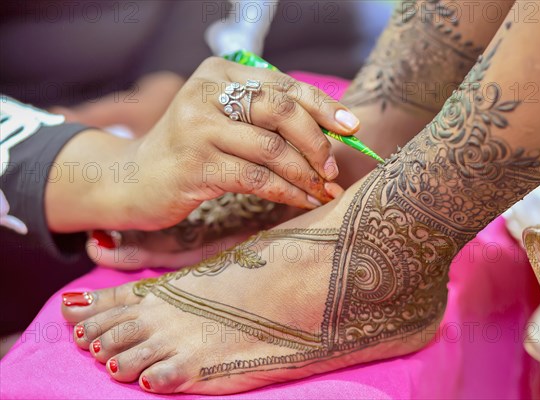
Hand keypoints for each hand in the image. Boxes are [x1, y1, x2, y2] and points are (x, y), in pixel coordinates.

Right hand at [46, 58, 356, 231]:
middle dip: (317, 141)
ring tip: (323, 189)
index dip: (323, 105)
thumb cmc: (190, 150)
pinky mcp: (195, 165)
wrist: (132, 179)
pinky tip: (302, 201)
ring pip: (272, 148)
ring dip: (305, 173)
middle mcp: (207, 93)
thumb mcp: (223, 120)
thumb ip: (264, 116)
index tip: (352, 127)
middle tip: (333, 168)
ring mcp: (198, 128)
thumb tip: (329, 131)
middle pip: (281, 110)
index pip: (283, 84)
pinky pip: (256, 178)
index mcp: (220, 73)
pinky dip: (286, 192)